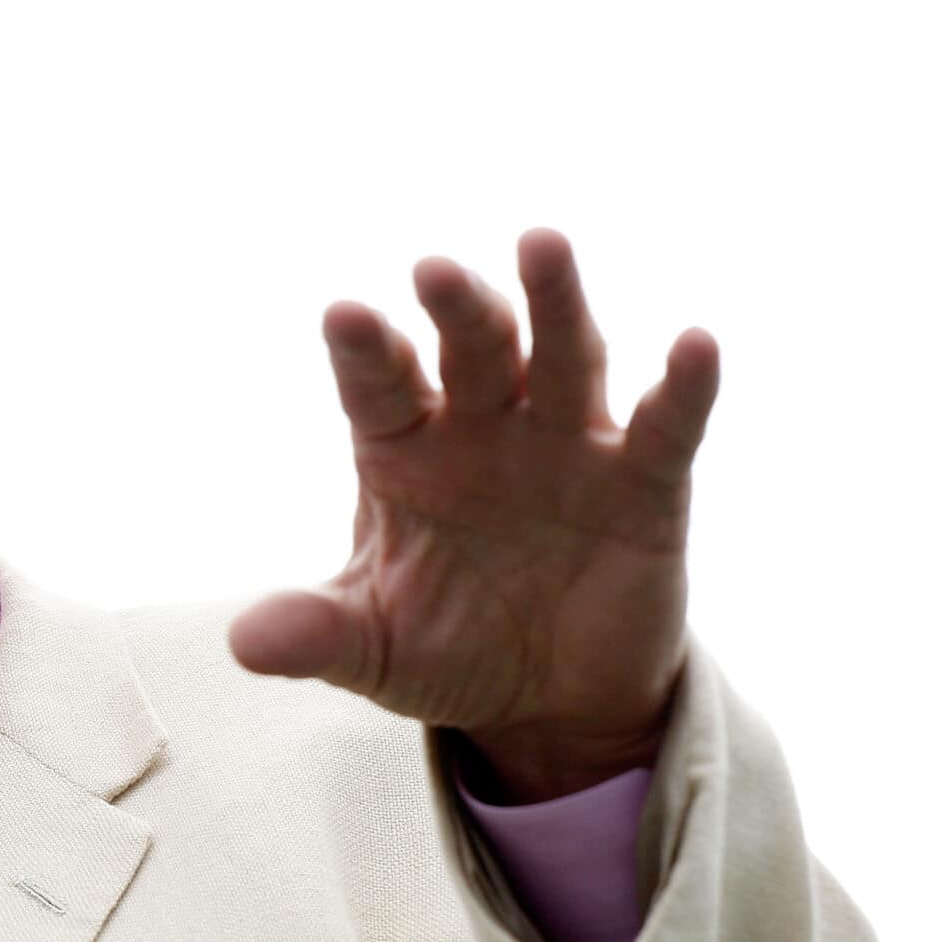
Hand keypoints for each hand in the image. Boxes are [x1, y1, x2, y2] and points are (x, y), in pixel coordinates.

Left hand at [229, 229, 721, 801]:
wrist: (548, 697)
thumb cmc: (445, 645)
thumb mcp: (373, 649)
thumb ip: (315, 635)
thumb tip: (245, 643)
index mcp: (405, 450)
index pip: (379, 385)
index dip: (365, 351)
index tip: (345, 315)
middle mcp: (485, 426)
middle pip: (471, 350)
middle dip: (455, 308)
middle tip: (433, 269)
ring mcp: (568, 443)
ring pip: (562, 356)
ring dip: (554, 302)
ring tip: (541, 244)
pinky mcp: (646, 483)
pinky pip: (666, 427)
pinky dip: (682, 388)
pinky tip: (695, 344)